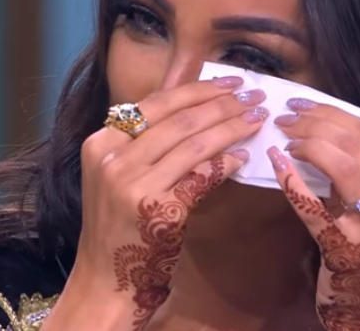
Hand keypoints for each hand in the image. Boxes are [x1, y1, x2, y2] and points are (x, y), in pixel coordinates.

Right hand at [46, 77, 267, 330]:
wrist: (104, 277)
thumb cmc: (117, 223)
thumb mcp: (117, 174)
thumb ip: (146, 143)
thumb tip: (197, 109)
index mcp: (101, 141)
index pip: (157, 103)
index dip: (198, 89)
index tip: (230, 82)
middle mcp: (113, 158)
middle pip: (179, 119)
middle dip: (223, 104)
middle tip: (256, 96)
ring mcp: (132, 184)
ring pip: (194, 143)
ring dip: (232, 127)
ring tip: (257, 119)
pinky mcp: (157, 210)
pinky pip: (201, 177)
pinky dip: (225, 163)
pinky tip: (243, 156)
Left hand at [267, 98, 359, 330]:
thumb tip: (321, 127)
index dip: (330, 112)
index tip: (301, 105)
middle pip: (356, 141)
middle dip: (314, 122)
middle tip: (285, 119)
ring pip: (343, 163)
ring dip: (307, 144)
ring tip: (284, 140)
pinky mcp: (346, 248)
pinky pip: (314, 206)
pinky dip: (292, 180)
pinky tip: (276, 164)